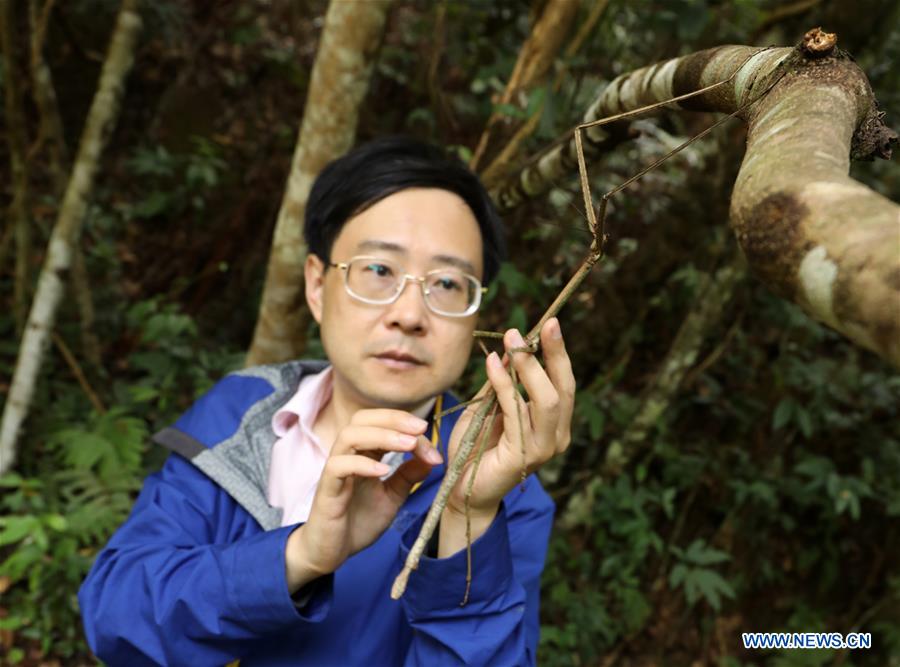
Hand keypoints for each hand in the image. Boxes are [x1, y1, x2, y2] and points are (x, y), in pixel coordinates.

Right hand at [285, 409, 442, 591]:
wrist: (333, 552)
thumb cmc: (359, 521)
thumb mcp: (393, 496)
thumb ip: (409, 475)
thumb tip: (433, 457)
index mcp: (363, 452)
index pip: (381, 423)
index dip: (406, 426)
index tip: (430, 441)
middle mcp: (348, 455)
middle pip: (362, 418)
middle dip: (393, 419)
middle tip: (420, 428)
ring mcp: (335, 470)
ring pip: (349, 436)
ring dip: (382, 435)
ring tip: (408, 445)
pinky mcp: (326, 490)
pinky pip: (338, 466)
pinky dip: (362, 464)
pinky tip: (384, 471)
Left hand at [440, 318, 573, 554]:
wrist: (462, 490)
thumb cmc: (476, 448)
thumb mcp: (489, 407)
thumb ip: (502, 384)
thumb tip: (511, 349)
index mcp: (554, 425)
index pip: (564, 384)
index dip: (559, 353)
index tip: (551, 323)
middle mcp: (556, 437)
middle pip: (563, 389)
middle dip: (553, 354)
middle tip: (542, 326)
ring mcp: (542, 449)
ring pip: (546, 400)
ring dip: (529, 366)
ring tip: (513, 339)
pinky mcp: (522, 456)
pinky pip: (515, 412)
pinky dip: (504, 385)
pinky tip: (493, 364)